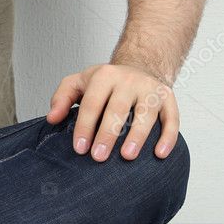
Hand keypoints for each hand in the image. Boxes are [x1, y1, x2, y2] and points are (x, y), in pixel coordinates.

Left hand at [46, 63, 179, 161]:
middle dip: (107, 134)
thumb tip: (52, 119)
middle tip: (98, 157)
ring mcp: (150, 89)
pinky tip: (160, 154)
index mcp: (104, 76)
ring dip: (137, 135)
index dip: (84, 126)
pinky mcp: (168, 98)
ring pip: (145, 113)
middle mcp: (128, 80)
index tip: (79, 148)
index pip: (92, 103)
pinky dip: (168, 136)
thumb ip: (62, 98)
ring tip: (127, 156)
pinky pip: (172, 118)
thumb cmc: (106, 83)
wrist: (140, 65)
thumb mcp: (79, 82)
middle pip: (117, 109)